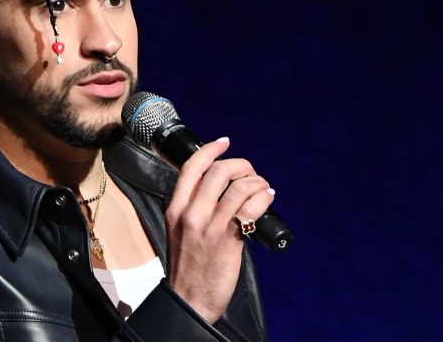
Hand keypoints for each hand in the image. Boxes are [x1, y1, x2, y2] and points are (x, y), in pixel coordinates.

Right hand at [165, 137, 273, 322]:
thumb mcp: (180, 232)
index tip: (224, 143)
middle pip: (218, 170)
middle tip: (251, 173)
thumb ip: (194, 210)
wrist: (190, 299)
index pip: (190, 168)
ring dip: (257, 182)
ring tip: (263, 188)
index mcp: (175, 209)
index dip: (210, 150)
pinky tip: (268, 200)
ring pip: (237, 185)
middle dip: (241, 165)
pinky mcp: (227, 238)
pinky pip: (250, 207)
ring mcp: (208, 225)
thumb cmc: (189, 269)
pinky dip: (263, 198)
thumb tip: (222, 192)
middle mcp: (190, 213)